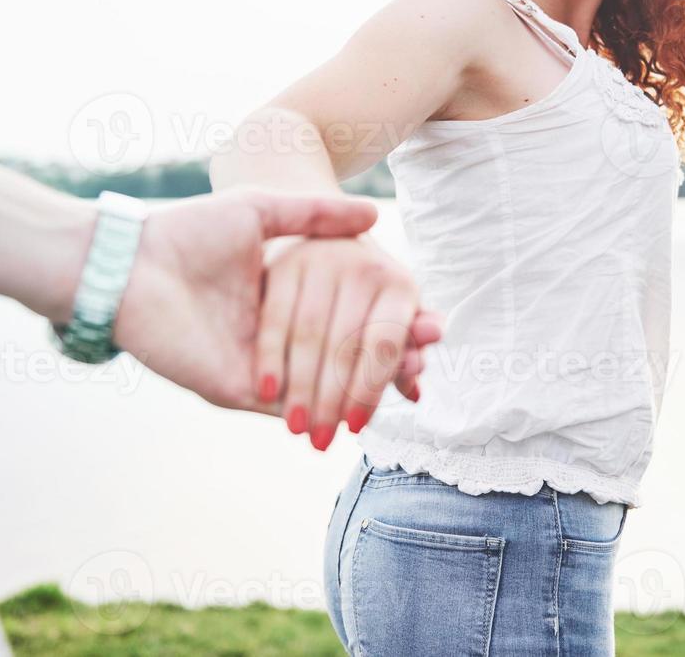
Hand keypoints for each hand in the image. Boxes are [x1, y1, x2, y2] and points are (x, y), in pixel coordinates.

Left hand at [110, 187, 438, 413]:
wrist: (128, 263)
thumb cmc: (186, 231)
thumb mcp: (262, 211)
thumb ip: (315, 215)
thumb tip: (374, 214)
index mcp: (280, 300)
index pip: (346, 321)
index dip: (387, 324)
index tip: (430, 320)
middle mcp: (273, 339)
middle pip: (342, 360)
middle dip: (388, 362)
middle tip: (431, 357)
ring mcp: (255, 368)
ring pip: (322, 389)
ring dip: (365, 389)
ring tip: (412, 380)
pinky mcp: (233, 389)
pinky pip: (288, 405)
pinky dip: (327, 403)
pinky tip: (367, 397)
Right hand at [257, 232, 432, 450]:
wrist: (329, 243)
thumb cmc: (368, 299)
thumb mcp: (391, 324)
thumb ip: (403, 357)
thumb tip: (417, 392)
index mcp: (399, 283)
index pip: (384, 346)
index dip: (369, 390)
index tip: (354, 428)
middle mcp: (363, 265)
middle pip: (344, 346)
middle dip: (331, 401)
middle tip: (320, 442)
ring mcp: (320, 260)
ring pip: (308, 336)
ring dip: (299, 388)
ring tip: (295, 428)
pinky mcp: (282, 263)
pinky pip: (275, 319)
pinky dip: (270, 358)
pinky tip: (267, 392)